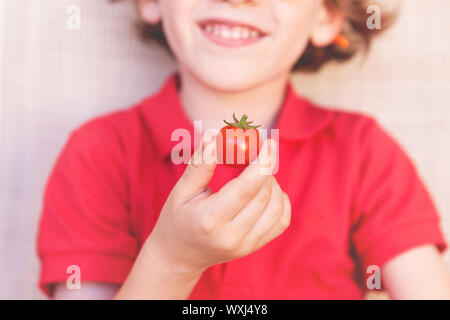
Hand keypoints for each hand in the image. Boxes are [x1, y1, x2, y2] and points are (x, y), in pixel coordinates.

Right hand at [144, 134, 290, 276]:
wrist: (178, 255)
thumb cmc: (177, 218)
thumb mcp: (181, 190)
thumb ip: (200, 163)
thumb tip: (213, 135)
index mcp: (210, 219)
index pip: (246, 188)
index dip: (261, 163)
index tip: (268, 142)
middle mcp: (231, 236)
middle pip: (264, 195)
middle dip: (265, 169)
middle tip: (256, 154)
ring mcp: (245, 245)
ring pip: (277, 207)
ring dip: (273, 184)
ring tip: (256, 175)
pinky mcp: (253, 248)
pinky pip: (281, 222)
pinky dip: (281, 202)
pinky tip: (268, 192)